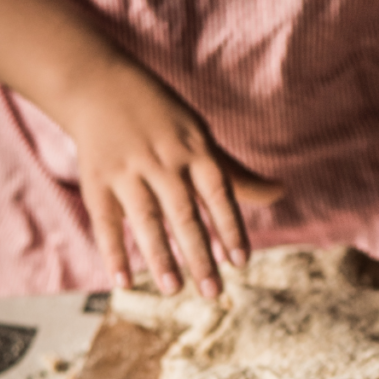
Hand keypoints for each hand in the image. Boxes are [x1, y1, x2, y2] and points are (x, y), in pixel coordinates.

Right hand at [69, 61, 282, 297]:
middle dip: (199, 254)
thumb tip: (281, 193)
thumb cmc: (163, 121)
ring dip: (160, 257)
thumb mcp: (201, 139)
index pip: (219, 194)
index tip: (241, 262)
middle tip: (213, 293)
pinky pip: (106, 222)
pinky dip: (114, 253)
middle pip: (184, 214)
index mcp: (195, 150)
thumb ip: (236, 175)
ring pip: (146, 219)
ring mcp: (128, 171)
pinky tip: (123, 284)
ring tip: (173, 289)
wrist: (98, 85)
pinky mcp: (96, 181)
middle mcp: (163, 162)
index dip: (231, 228)